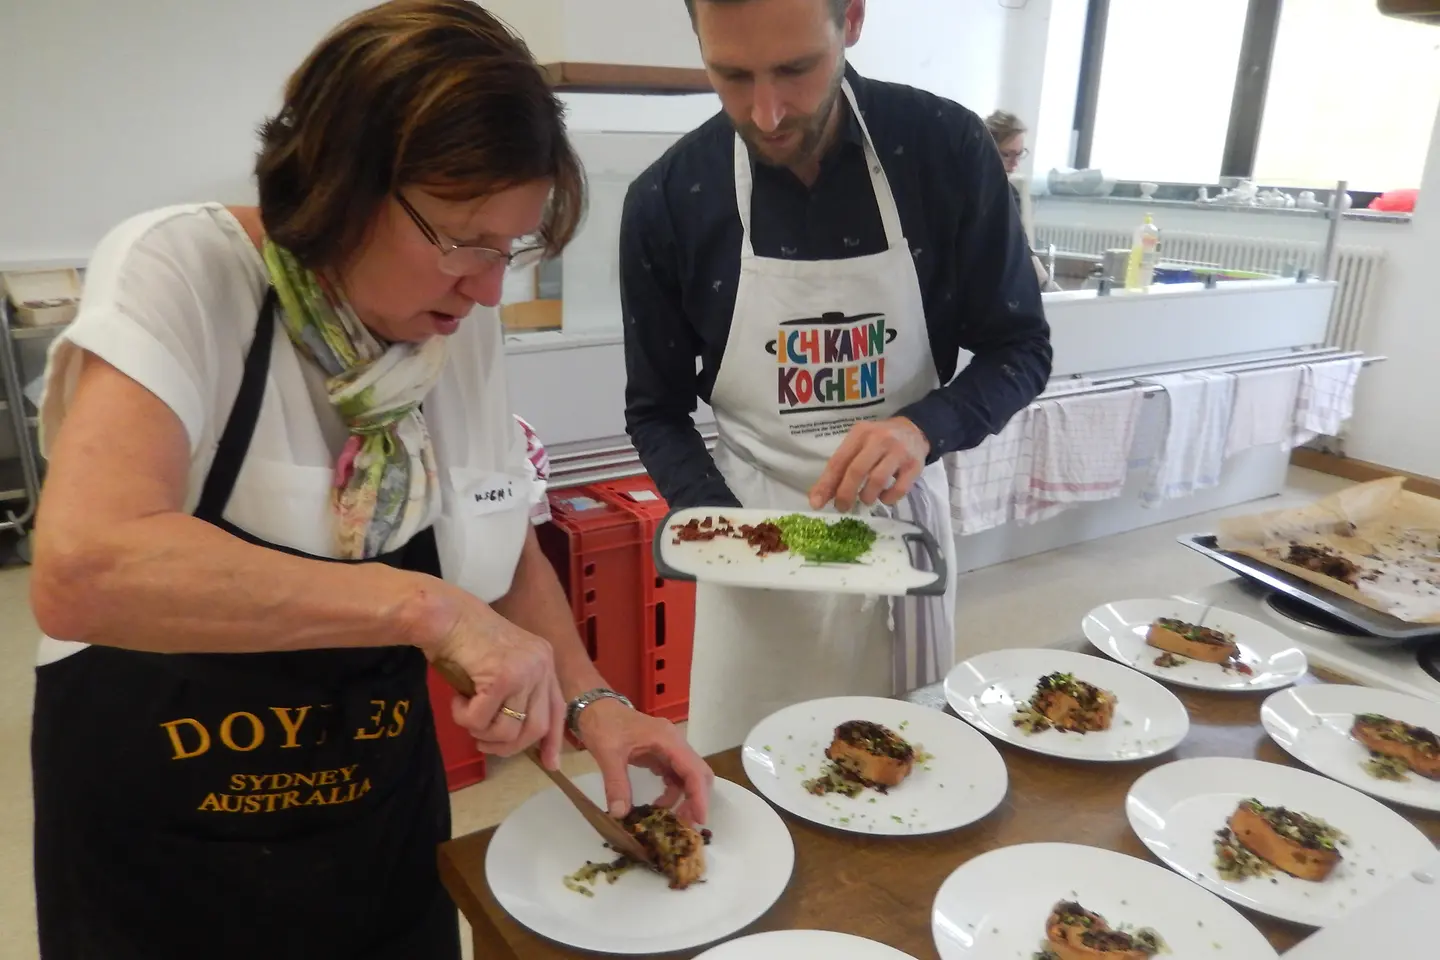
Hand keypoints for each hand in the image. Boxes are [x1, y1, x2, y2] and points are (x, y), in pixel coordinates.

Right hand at [427, 597, 566, 768]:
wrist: (444, 614)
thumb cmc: (463, 639)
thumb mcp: (500, 666)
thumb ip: (515, 693)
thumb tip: (515, 736)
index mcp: (544, 660)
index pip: (557, 708)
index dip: (553, 740)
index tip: (551, 764)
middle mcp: (542, 664)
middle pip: (536, 728)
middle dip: (508, 746)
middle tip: (483, 743)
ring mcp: (525, 670)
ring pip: (508, 730)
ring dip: (481, 732)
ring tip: (466, 715)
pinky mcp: (503, 677)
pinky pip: (482, 721)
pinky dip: (464, 718)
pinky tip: (457, 701)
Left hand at [577, 698, 714, 824]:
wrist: (594, 706)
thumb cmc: (603, 724)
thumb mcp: (607, 754)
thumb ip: (616, 784)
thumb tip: (620, 814)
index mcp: (667, 739)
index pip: (693, 770)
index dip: (699, 796)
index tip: (699, 820)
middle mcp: (673, 743)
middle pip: (697, 773)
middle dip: (695, 800)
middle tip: (685, 825)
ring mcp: (667, 748)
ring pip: (687, 776)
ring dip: (682, 798)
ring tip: (668, 819)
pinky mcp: (659, 753)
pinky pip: (673, 775)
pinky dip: (671, 792)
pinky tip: (658, 805)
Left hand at [809, 416, 931, 511]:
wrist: (915, 431)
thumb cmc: (879, 442)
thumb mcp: (858, 446)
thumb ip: (841, 468)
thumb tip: (819, 497)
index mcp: (860, 433)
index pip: (839, 461)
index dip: (826, 484)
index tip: (817, 503)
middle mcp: (879, 439)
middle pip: (857, 470)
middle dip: (846, 494)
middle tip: (842, 507)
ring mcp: (898, 452)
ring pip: (877, 480)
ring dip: (867, 497)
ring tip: (866, 500)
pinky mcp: (915, 465)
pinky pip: (899, 489)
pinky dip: (888, 499)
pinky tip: (884, 497)